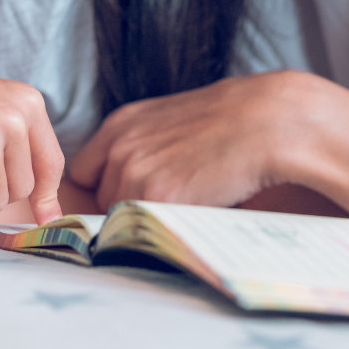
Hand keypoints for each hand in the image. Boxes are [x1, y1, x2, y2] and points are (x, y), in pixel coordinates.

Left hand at [67, 71, 325, 209]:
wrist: (265, 121)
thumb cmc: (228, 123)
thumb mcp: (169, 122)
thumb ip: (140, 145)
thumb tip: (124, 183)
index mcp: (120, 124)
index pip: (83, 171)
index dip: (104, 187)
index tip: (125, 195)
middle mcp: (119, 146)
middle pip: (101, 199)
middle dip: (126, 205)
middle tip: (172, 196)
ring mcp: (134, 171)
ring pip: (121, 217)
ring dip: (147, 217)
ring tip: (189, 198)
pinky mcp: (156, 196)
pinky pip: (145, 227)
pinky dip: (163, 225)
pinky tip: (195, 206)